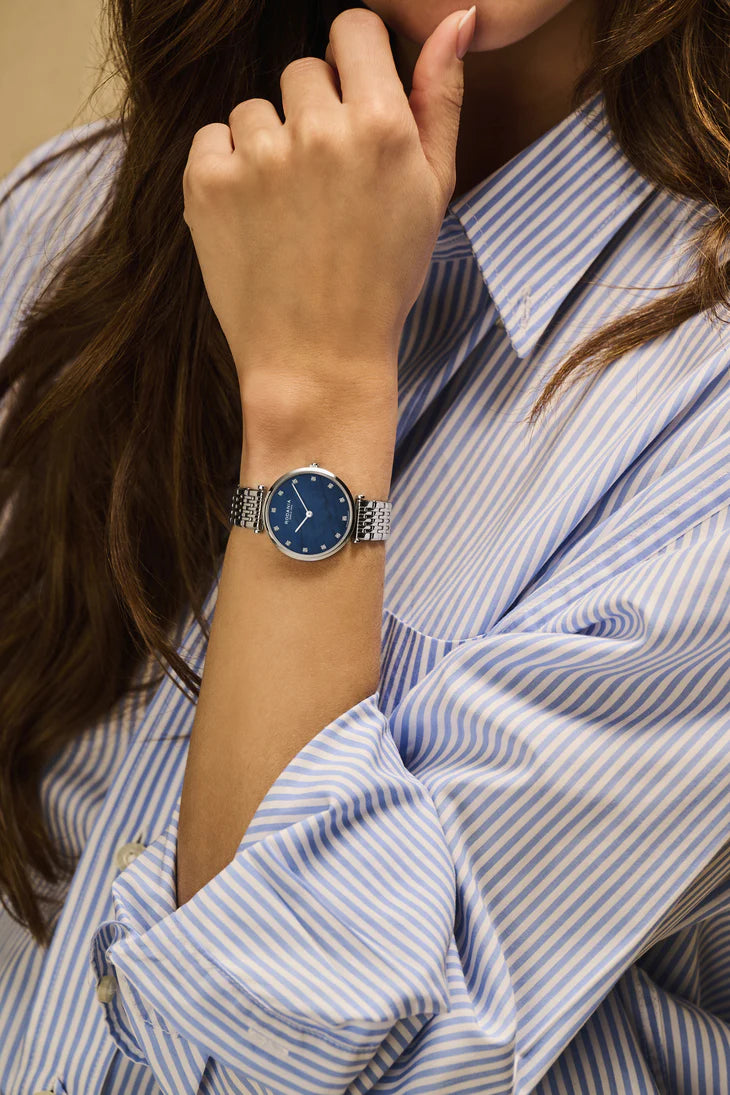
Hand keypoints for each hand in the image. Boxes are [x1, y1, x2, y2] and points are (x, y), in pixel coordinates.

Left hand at [182, 5, 476, 435]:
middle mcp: (317, 130)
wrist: (318, 359)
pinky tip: (254, 217)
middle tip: (324, 183)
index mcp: (381, 126)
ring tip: (288, 209)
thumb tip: (457, 16)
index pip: (353, 30)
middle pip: (302, 70)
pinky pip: (212, 138)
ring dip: (267, 144)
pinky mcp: (207, 183)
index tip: (351, 104)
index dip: (353, 64)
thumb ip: (441, 99)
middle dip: (312, 112)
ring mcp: (257, 156)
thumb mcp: (433, 194)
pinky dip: (227, 169)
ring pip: (254, 108)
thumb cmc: (383, 280)